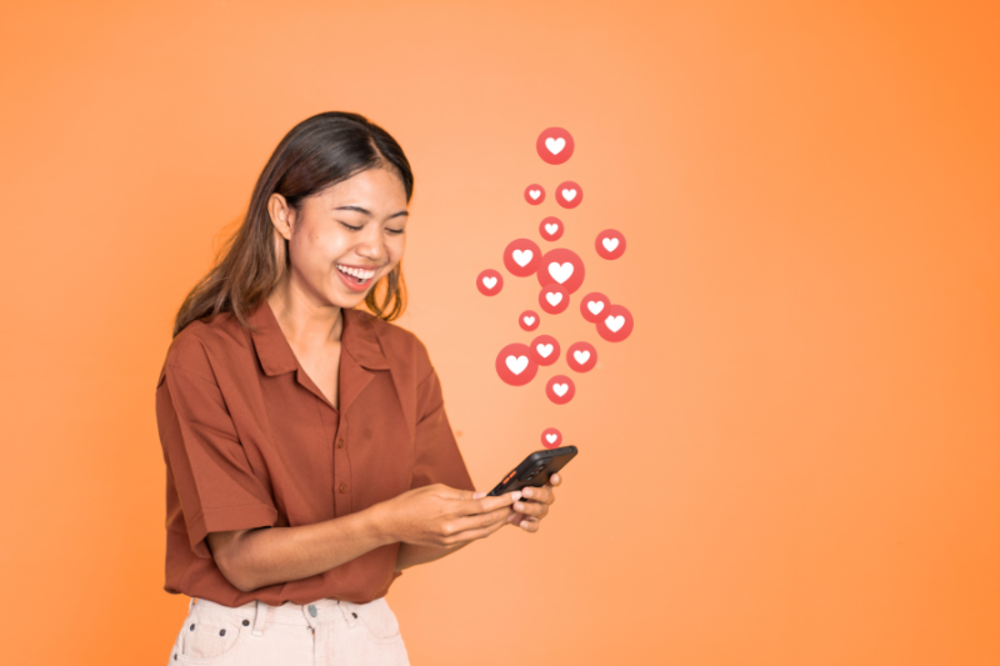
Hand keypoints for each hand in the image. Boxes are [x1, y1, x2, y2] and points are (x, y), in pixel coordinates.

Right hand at [377, 483, 519, 547]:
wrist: (391, 523)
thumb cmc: (411, 502)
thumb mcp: (436, 490)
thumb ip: (461, 495)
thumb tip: (481, 496)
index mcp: (450, 511)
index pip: (484, 506)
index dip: (502, 500)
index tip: (515, 495)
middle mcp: (452, 528)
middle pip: (487, 521)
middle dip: (504, 512)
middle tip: (518, 504)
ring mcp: (449, 539)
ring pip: (481, 533)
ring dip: (497, 524)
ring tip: (509, 514)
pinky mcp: (446, 545)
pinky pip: (470, 538)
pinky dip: (483, 530)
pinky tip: (490, 524)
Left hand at [505, 472, 561, 532]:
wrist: (505, 508)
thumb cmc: (512, 491)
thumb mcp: (513, 482)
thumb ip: (516, 479)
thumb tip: (514, 479)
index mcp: (543, 485)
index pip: (554, 481)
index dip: (556, 479)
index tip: (552, 477)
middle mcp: (545, 499)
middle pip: (546, 495)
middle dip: (535, 493)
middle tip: (524, 491)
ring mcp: (540, 512)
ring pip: (539, 510)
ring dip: (527, 507)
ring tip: (516, 505)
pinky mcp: (534, 523)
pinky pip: (534, 526)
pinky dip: (529, 525)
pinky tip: (522, 523)